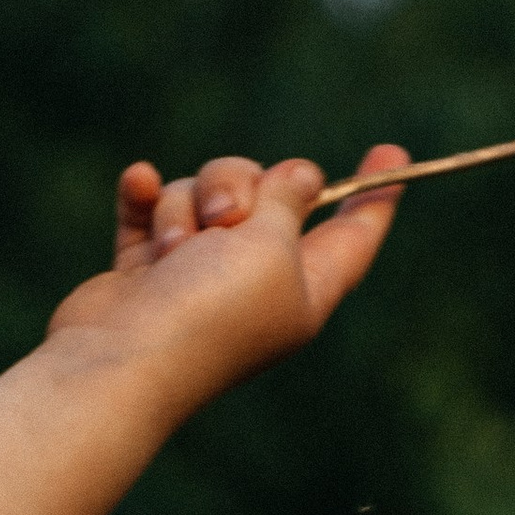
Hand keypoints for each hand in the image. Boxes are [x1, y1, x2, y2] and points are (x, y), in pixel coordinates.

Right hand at [44, 148, 407, 417]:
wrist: (121, 362)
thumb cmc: (208, 313)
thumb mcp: (271, 247)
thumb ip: (290, 199)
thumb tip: (301, 176)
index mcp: (302, 291)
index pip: (351, 236)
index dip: (374, 194)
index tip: (393, 152)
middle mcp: (254, 282)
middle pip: (268, 191)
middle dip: (243, 182)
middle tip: (228, 219)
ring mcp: (196, 274)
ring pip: (206, 190)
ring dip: (188, 204)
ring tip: (173, 248)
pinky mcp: (146, 268)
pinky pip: (154, 204)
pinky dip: (146, 197)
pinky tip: (140, 182)